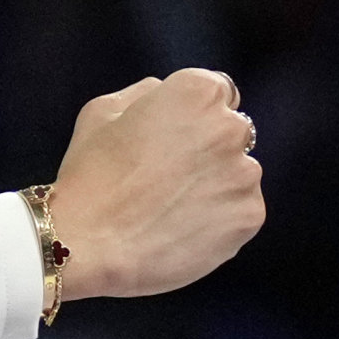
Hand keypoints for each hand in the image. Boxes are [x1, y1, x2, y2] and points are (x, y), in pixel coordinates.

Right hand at [41, 69, 264, 301]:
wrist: (89, 246)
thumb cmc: (90, 177)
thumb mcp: (102, 112)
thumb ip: (146, 93)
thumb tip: (166, 93)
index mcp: (197, 92)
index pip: (219, 92)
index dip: (195, 117)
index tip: (176, 139)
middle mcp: (229, 127)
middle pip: (233, 133)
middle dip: (209, 149)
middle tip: (170, 178)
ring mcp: (244, 174)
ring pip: (240, 174)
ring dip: (217, 185)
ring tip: (173, 209)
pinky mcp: (249, 216)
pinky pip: (243, 212)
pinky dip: (221, 221)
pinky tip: (184, 229)